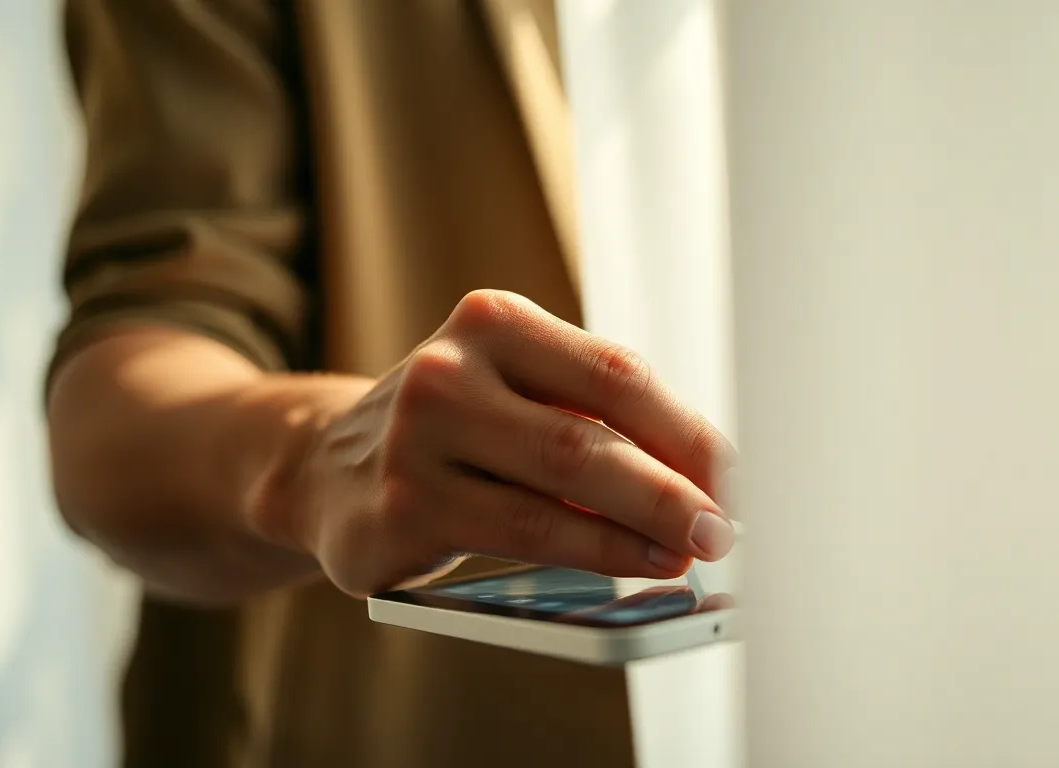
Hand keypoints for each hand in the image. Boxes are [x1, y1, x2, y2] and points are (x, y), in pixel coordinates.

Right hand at [280, 290, 736, 597]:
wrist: (322, 464)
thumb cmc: (451, 429)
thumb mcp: (511, 395)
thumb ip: (588, 421)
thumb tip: (698, 482)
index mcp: (495, 323)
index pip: (616, 375)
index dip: (688, 433)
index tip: (737, 478)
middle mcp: (449, 370)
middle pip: (589, 435)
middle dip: (672, 489)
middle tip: (723, 527)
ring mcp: (417, 441)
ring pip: (556, 492)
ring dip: (639, 530)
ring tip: (689, 552)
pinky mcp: (399, 512)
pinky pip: (518, 538)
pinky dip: (588, 555)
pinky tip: (628, 566)